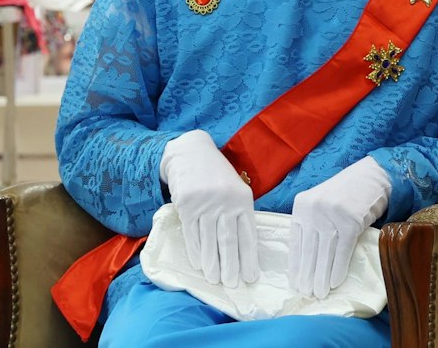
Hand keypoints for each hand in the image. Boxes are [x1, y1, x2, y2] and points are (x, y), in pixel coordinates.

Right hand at [161, 129, 258, 287]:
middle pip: (229, 240)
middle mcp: (226, 202)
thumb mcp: (234, 189)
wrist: (190, 152)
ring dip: (212, 263)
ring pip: (210, 240)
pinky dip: (196, 251)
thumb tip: (242, 249)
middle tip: (233, 285)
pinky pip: (192, 233)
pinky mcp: (187, 204)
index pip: (248, 234)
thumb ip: (239, 213)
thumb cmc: (216, 175)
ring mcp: (206, 203)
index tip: (251, 277)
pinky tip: (199, 264)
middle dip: (232, 266)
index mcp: (243, 199)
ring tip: (215, 280)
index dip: (249, 257)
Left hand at [289, 157, 390, 298]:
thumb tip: (307, 260)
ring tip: (320, 293)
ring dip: (322, 276)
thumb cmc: (346, 193)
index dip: (296, 265)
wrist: (373, 175)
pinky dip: (338, 268)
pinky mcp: (351, 220)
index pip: (296, 240)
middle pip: (309, 249)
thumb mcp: (321, 204)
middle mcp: (314, 209)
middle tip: (307, 294)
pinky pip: (343, 250)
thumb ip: (312, 225)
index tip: (296, 282)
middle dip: (308, 275)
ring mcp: (332, 215)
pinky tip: (336, 282)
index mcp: (302, 205)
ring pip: (324, 252)